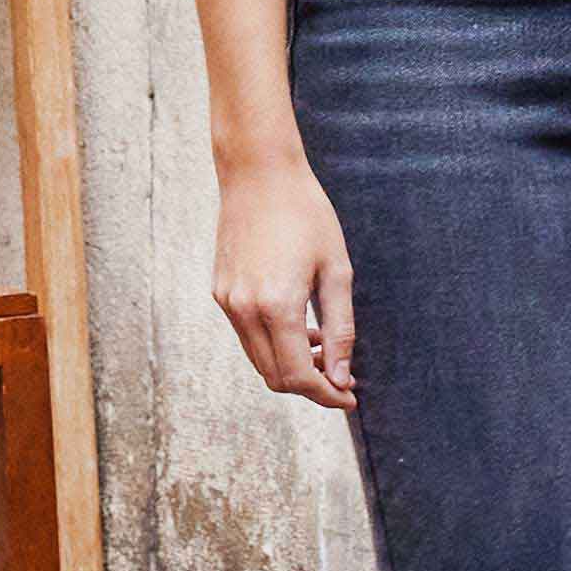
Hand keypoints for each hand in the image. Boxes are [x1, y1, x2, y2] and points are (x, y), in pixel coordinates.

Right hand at [211, 161, 355, 410]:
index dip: (327, 395)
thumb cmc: (307, 215)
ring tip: (323, 347)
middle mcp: (244, 310)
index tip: (350, 396)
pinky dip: (273, 344)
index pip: (299, 377)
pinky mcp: (220, 292)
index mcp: (277, 306)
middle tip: (341, 375)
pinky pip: (247, 336)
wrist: (258, 174)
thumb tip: (342, 377)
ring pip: (258, 360)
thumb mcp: (336, 271)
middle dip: (311, 385)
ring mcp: (227, 302)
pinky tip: (299, 325)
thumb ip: (341, 329)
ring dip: (291, 366)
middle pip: (275, 377)